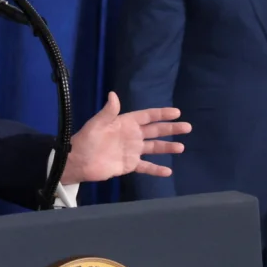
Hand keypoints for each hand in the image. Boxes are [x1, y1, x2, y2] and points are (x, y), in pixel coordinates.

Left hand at [61, 92, 190, 184]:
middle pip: (155, 131)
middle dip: (171, 129)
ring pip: (154, 148)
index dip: (161, 114)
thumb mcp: (97, 124)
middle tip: (187, 127)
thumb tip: (113, 94)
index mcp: (125, 123)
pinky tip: (168, 171)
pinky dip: (157, 169)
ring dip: (167, 147)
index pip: (147, 116)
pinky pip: (146, 167)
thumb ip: (108, 111)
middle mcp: (131, 136)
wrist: (79, 161)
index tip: (176, 112)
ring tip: (181, 147)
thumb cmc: (86, 140)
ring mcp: (132, 151)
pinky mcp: (129, 165)